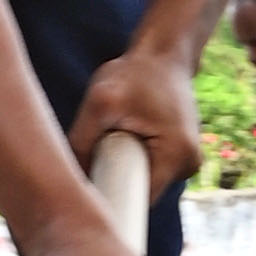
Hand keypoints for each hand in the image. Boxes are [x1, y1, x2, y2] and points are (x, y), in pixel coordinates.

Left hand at [68, 46, 203, 195]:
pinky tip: (119, 145)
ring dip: (124, 171)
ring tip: (108, 147)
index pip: (139, 201)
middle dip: (115, 183)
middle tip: (91, 163)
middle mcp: (189, 165)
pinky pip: (150, 169)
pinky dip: (133, 161)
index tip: (87, 195)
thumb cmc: (136, 72)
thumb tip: (66, 177)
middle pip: (142, 193)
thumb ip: (81, 140)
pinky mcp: (179, 154)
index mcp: (178, 157)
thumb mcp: (100, 102)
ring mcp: (187, 161)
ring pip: (145, 181)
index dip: (111, 202)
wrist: (164, 53)